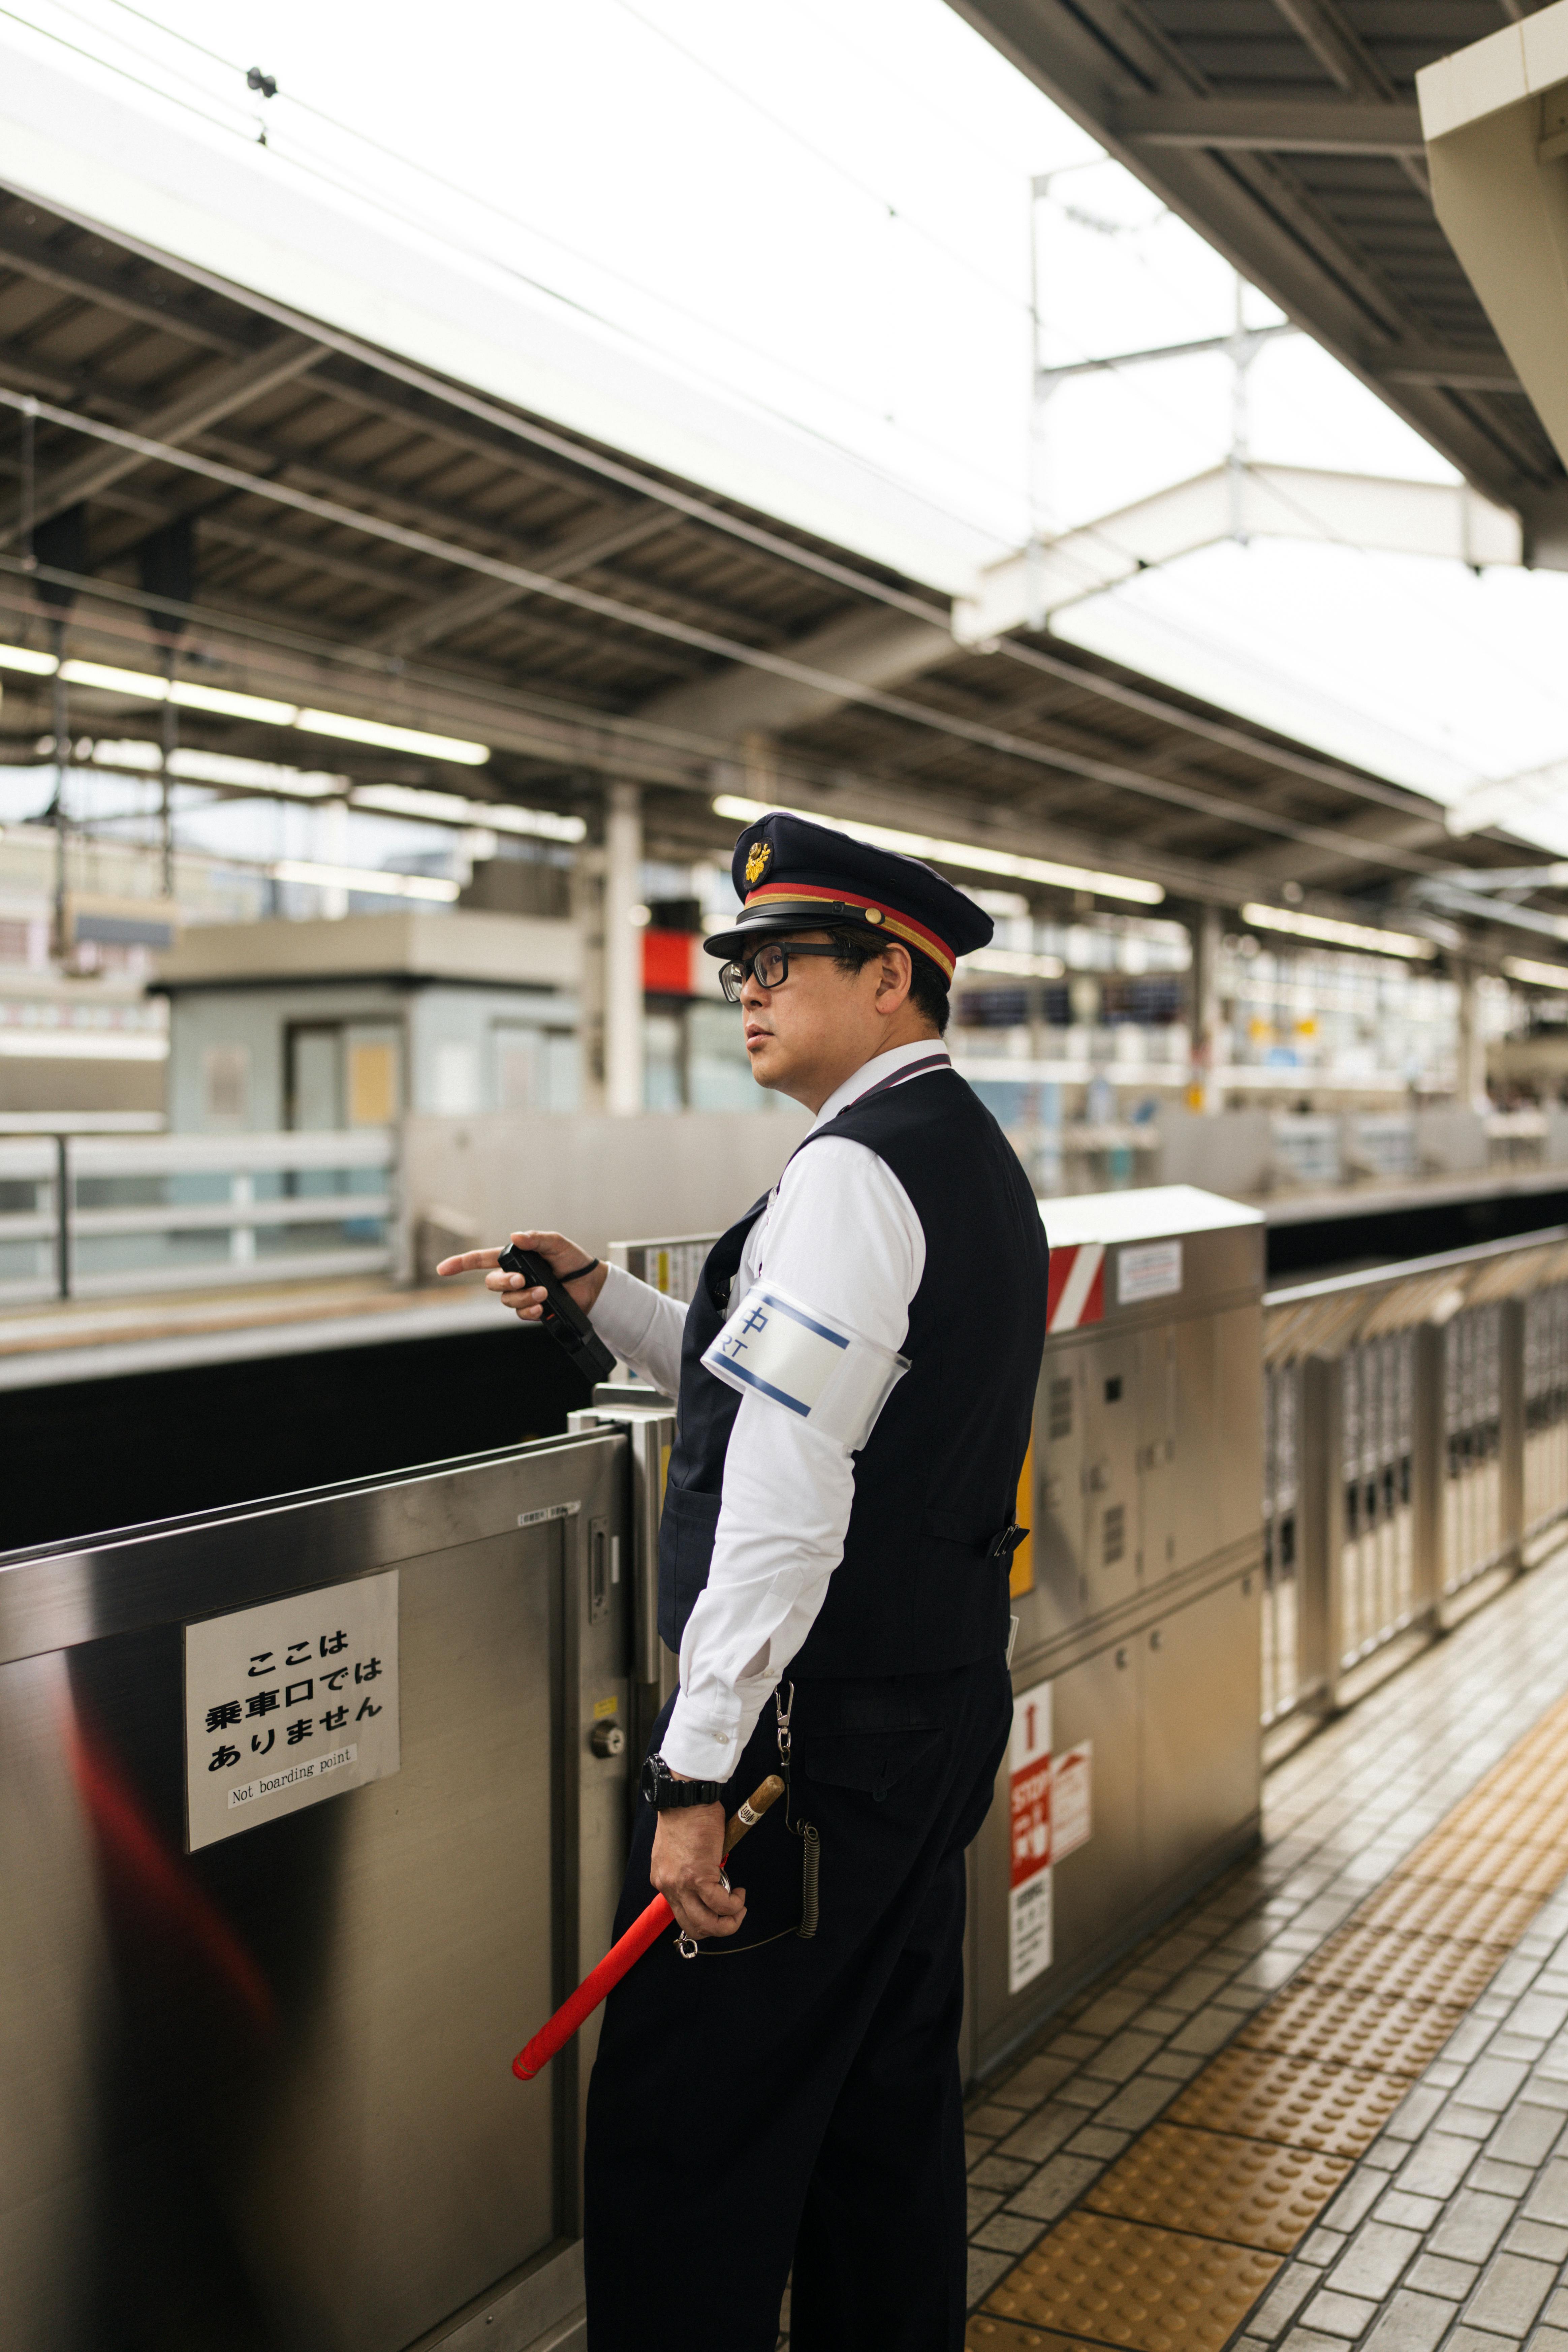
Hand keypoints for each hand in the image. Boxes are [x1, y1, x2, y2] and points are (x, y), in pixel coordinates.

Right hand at [435, 1229, 608, 1324]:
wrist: (591, 1285)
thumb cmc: (572, 1260)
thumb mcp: (556, 1244)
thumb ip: (536, 1239)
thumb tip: (516, 1236)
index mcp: (515, 1258)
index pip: (481, 1260)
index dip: (460, 1264)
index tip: (442, 1269)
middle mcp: (514, 1277)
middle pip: (492, 1283)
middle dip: (505, 1282)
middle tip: (523, 1280)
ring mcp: (522, 1294)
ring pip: (507, 1300)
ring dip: (523, 1297)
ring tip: (544, 1293)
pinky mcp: (532, 1309)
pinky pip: (521, 1313)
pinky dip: (529, 1310)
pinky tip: (542, 1307)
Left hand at [650, 1803, 745, 1940]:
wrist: (685, 1798)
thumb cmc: (685, 1815)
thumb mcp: (679, 1850)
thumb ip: (689, 1869)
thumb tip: (710, 1878)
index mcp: (663, 1880)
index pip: (681, 1913)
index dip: (704, 1916)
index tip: (717, 1908)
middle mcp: (669, 1887)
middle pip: (693, 1926)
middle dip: (718, 1928)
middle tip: (733, 1915)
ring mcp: (682, 1885)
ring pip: (706, 1924)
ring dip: (728, 1922)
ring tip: (738, 1907)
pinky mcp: (698, 1877)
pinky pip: (720, 1904)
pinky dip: (734, 1904)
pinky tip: (739, 1893)